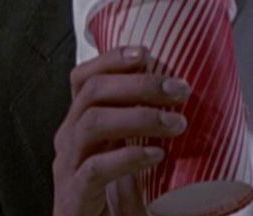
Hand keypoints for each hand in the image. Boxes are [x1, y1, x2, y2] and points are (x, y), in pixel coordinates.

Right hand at [52, 45, 191, 215]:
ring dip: (139, 116)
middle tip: (177, 90)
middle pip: (92, 92)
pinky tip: (155, 155)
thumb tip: (184, 101)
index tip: (146, 53)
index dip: (111, 59)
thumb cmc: (112, 201)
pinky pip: (94, 169)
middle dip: (138, 84)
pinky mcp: (74, 197)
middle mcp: (68, 141)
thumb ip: (143, 130)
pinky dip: (127, 158)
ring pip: (92, 123)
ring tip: (175, 124)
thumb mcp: (126, 155)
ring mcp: (68, 168)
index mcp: (79, 126)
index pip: (83, 79)